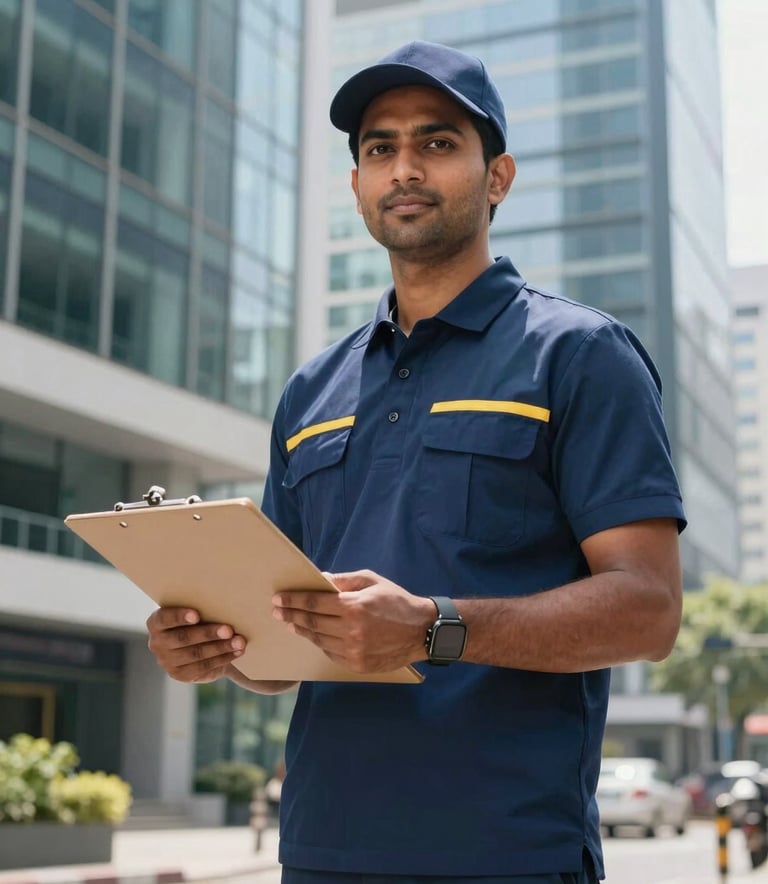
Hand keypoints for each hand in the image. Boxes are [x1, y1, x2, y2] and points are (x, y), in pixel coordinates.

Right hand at [146, 607, 246, 683]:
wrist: (201, 643)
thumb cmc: (200, 618)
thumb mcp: (196, 611)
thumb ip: (202, 607)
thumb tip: (225, 603)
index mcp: (156, 622)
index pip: (164, 618)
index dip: (179, 617)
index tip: (196, 615)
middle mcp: (157, 643)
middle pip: (183, 638)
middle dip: (208, 633)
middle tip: (229, 630)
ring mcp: (166, 661)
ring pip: (195, 654)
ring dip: (220, 647)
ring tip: (239, 641)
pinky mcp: (180, 675)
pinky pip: (203, 667)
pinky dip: (223, 658)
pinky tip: (237, 651)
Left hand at [272, 570, 433, 672]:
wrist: (422, 631)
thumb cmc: (396, 600)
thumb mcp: (372, 581)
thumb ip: (344, 580)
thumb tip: (321, 579)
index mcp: (354, 606)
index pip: (314, 602)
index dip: (293, 600)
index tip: (279, 599)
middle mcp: (351, 630)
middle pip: (311, 622)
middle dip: (291, 614)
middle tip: (277, 610)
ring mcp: (354, 650)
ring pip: (319, 639)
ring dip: (302, 630)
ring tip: (292, 623)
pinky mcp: (357, 664)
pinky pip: (331, 653)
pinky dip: (320, 643)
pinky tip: (314, 635)